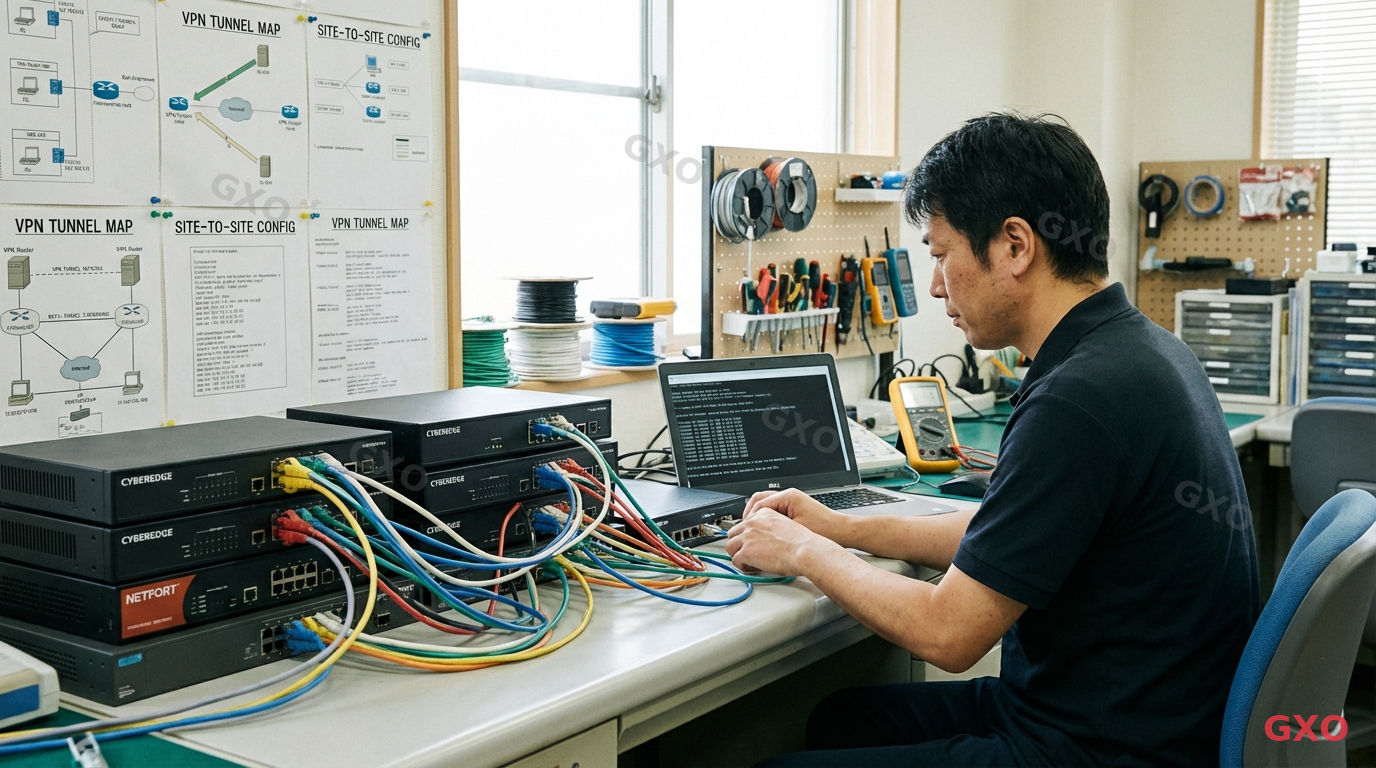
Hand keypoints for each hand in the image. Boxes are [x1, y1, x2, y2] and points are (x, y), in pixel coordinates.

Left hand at [726, 508, 842, 576]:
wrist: (804, 550)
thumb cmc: (801, 543)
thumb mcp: (785, 526)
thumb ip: (771, 529)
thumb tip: (765, 541)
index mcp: (764, 514)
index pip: (746, 523)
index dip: (748, 536)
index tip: (752, 543)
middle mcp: (754, 522)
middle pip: (734, 533)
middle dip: (739, 544)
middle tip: (748, 554)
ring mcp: (748, 536)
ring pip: (730, 546)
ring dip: (738, 555)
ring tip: (749, 562)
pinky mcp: (746, 551)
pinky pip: (735, 560)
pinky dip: (742, 566)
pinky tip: (753, 568)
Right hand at [742, 488, 848, 543]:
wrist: (843, 532)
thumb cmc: (825, 530)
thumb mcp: (795, 530)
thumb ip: (773, 527)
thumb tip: (757, 530)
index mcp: (788, 496)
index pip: (759, 503)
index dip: (750, 517)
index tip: (745, 528)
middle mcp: (789, 496)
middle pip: (760, 500)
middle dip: (750, 514)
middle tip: (745, 528)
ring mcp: (792, 501)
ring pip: (766, 505)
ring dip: (758, 516)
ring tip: (753, 530)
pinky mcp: (795, 508)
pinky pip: (775, 510)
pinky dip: (767, 519)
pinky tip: (767, 531)